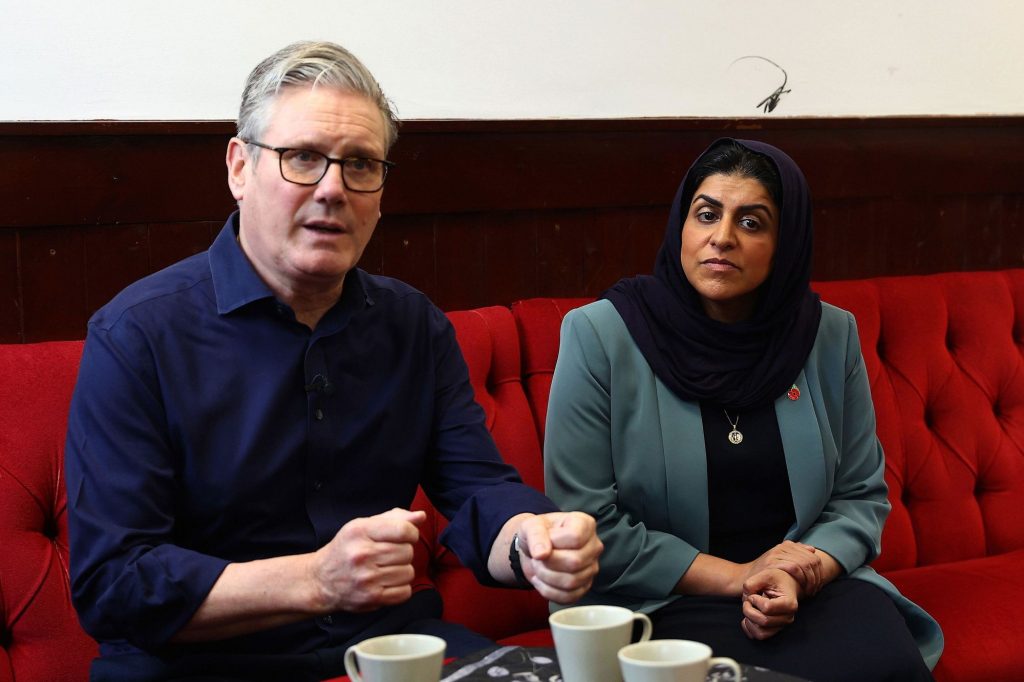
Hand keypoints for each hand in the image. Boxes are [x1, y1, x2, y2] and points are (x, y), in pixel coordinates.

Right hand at [310, 507, 425, 612]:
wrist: (321, 580)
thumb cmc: (346, 549)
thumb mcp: (364, 526)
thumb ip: (394, 518)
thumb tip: (420, 516)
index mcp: (360, 531)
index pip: (403, 530)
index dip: (411, 533)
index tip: (405, 536)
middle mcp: (362, 555)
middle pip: (408, 552)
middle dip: (404, 552)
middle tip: (389, 555)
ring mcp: (366, 578)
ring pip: (408, 572)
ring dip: (402, 570)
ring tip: (386, 569)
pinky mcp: (371, 598)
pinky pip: (405, 592)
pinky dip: (401, 588)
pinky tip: (387, 582)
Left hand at [517, 512, 602, 603]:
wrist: (536, 550)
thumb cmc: (537, 534)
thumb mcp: (531, 526)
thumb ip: (535, 535)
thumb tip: (541, 554)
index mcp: (585, 524)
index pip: (575, 538)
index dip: (554, 542)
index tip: (545, 540)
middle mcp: (594, 546)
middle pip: (575, 562)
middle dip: (548, 562)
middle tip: (537, 557)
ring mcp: (591, 568)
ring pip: (572, 581)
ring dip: (546, 577)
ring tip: (539, 566)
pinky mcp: (584, 586)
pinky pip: (569, 597)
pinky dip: (549, 591)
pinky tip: (542, 580)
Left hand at [740, 568, 798, 639]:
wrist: (785, 585)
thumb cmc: (777, 579)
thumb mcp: (765, 574)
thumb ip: (752, 582)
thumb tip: (746, 596)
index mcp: (789, 603)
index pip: (767, 608)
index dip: (755, 600)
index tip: (754, 593)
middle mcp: (787, 617)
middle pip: (763, 622)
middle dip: (749, 610)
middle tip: (748, 600)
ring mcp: (781, 625)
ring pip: (761, 633)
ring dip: (749, 621)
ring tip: (749, 609)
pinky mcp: (774, 630)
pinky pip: (759, 636)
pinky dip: (749, 628)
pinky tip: (748, 617)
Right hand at [743, 541, 821, 596]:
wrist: (744, 578)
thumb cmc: (763, 573)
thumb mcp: (778, 559)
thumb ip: (793, 553)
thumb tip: (812, 549)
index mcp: (785, 546)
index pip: (810, 554)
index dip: (818, 569)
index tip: (818, 583)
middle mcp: (781, 548)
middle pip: (807, 559)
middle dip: (815, 576)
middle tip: (815, 589)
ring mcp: (776, 554)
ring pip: (802, 563)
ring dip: (809, 579)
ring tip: (810, 591)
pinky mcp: (772, 563)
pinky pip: (793, 567)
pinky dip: (801, 579)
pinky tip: (802, 589)